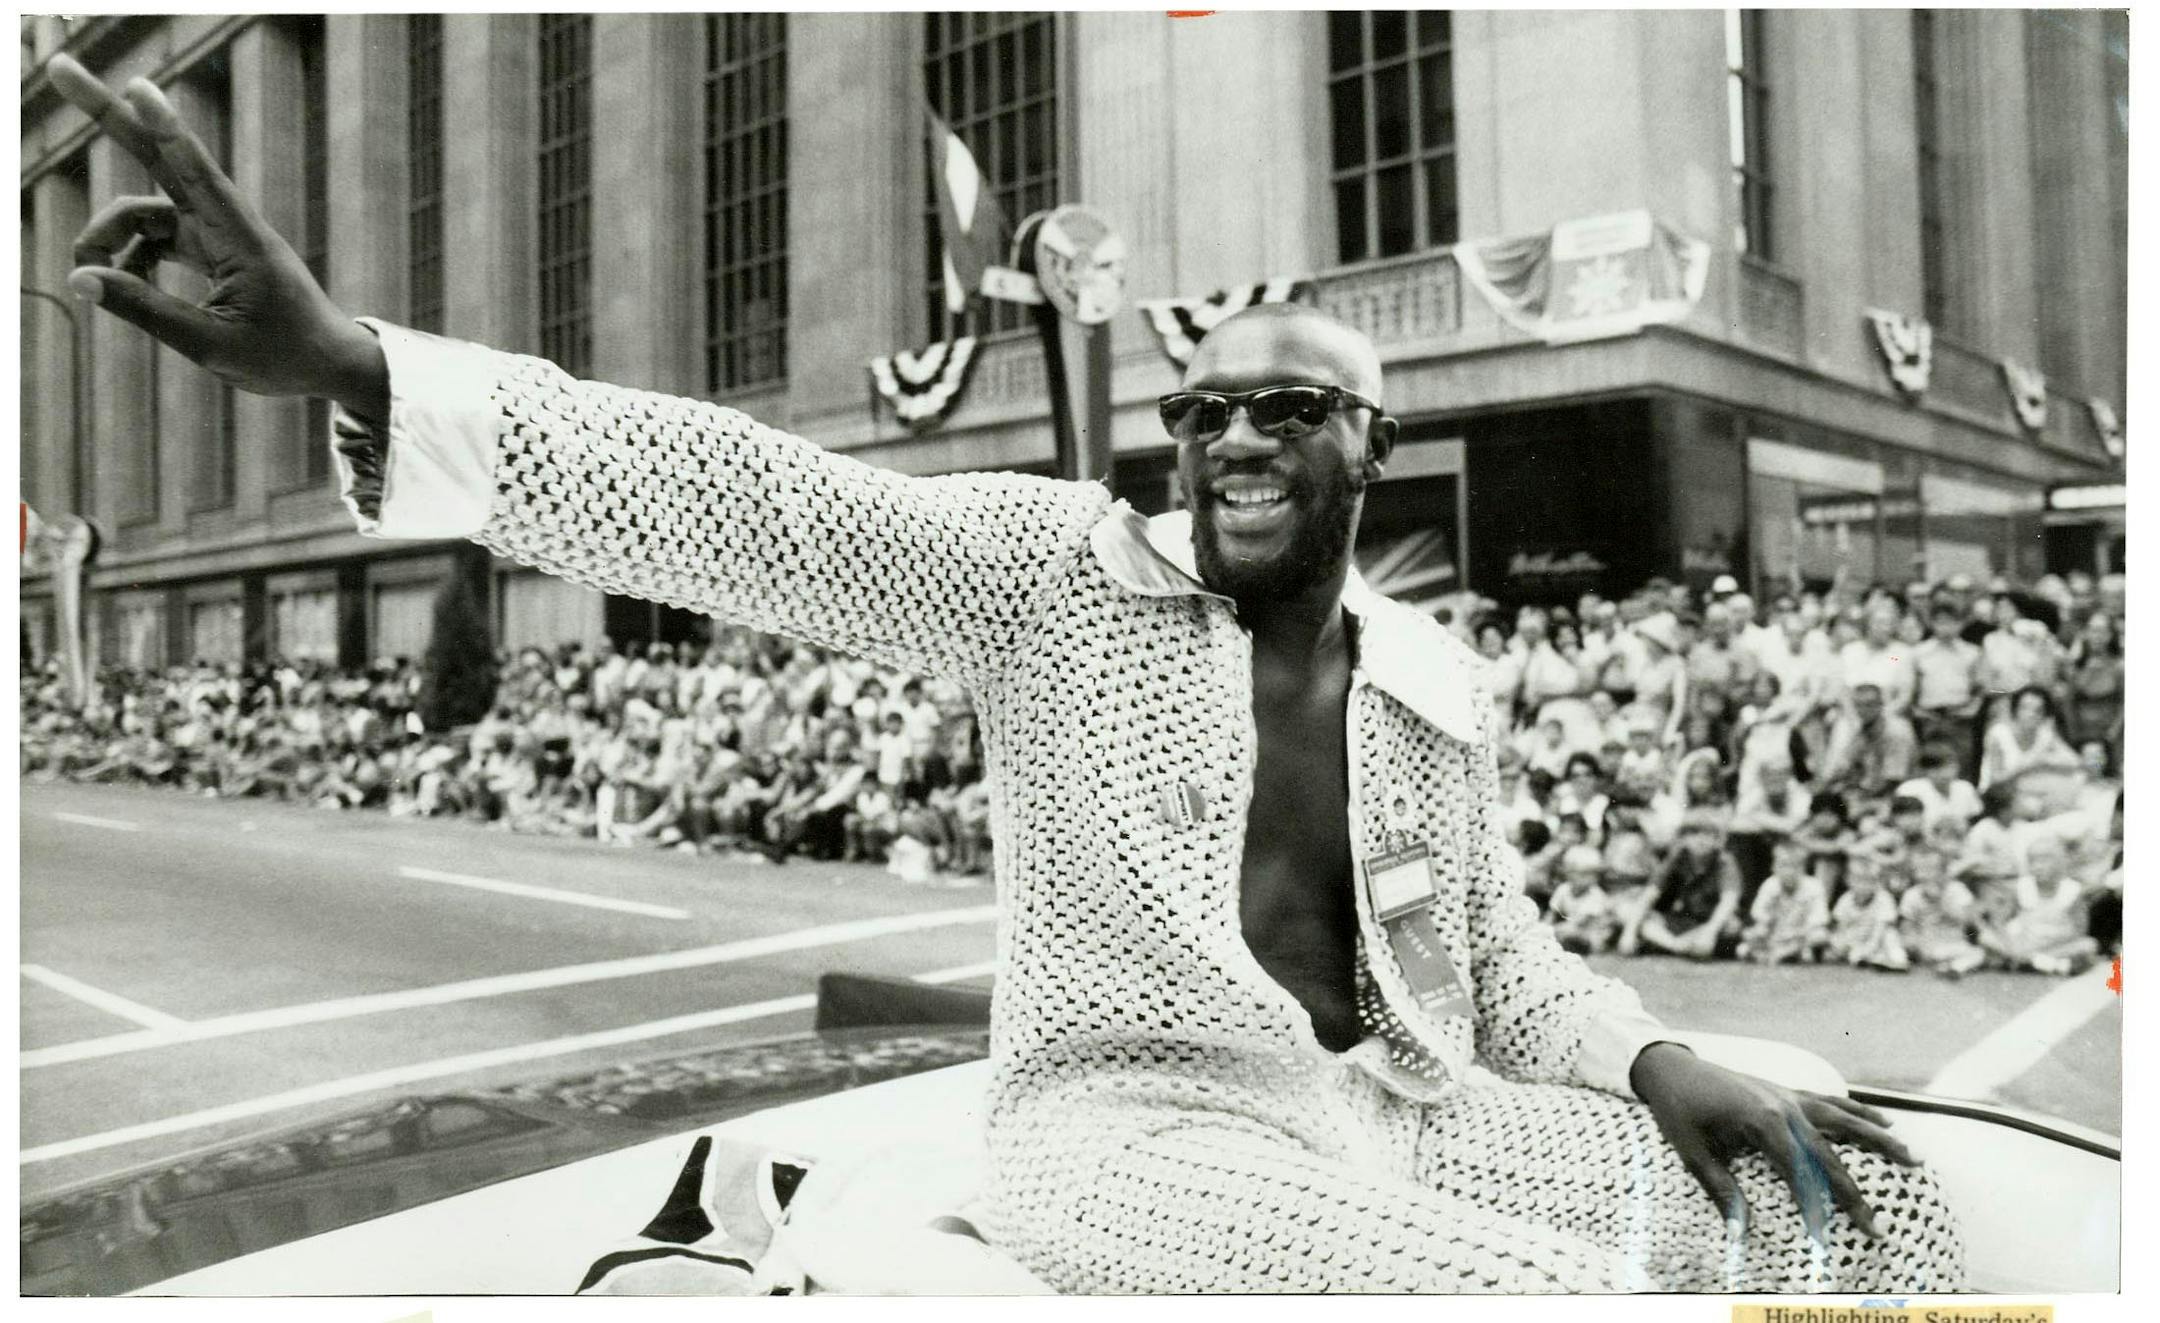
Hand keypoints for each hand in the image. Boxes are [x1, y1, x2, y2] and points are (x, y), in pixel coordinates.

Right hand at [45, 54, 387, 418]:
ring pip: (148, 211)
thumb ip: (144, 309)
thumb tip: (80, 279)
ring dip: (110, 233)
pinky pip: (159, 238)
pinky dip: (132, 257)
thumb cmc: (284, 357)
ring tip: (86, 268)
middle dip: (113, 118)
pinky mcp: (215, 251)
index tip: (139, 87)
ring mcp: (220, 235)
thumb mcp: (210, 343)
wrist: (330, 366)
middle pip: (162, 161)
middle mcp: (229, 226)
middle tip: (62, 71)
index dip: (165, 130)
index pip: (196, 174)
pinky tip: (118, 285)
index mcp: (242, 242)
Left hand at [1629, 1042, 1919, 1243]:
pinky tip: (1882, 1122)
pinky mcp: (1787, 1091)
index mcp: (1762, 1122)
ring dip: (1879, 1140)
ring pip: (1844, 1120)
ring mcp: (1789, 1096)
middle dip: (1853, 1194)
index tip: (1828, 1235)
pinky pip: (1830, 1102)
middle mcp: (1784, 1107)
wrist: (1669, 1066)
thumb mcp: (1692, 1153)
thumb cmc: (1677, 1110)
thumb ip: (1720, 1189)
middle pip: (1828, 1155)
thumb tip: (1740, 1230)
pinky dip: (1858, 1112)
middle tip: (1877, 1225)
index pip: (1799, 1173)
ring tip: (1914, 1157)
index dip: (1814, 1207)